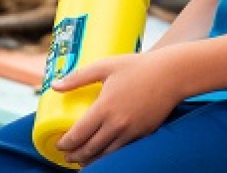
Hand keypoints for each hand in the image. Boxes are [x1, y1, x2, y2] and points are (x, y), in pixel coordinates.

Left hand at [52, 49, 184, 166]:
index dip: (64, 143)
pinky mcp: (143, 135)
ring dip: (90, 161)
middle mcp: (116, 125)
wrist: (171, 74)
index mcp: (104, 108)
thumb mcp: (106, 66)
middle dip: (74, 156)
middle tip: (67, 155)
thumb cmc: (138, 66)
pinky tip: (104, 153)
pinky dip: (109, 157)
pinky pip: (121, 151)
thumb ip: (79, 77)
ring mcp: (131, 132)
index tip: (58, 143)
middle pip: (88, 150)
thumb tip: (55, 86)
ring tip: (82, 159)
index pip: (77, 135)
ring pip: (105, 156)